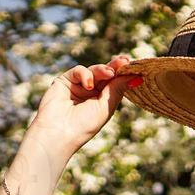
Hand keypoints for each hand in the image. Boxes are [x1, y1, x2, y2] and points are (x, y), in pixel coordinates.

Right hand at [27, 55, 141, 157]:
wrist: (59, 132)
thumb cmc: (84, 125)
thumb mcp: (106, 107)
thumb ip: (118, 88)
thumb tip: (135, 76)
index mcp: (101, 101)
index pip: (114, 83)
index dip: (123, 74)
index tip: (134, 67)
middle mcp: (90, 93)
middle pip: (105, 74)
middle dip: (115, 67)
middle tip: (124, 61)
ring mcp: (77, 86)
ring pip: (93, 70)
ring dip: (102, 70)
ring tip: (109, 73)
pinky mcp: (64, 81)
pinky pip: (78, 71)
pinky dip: (85, 74)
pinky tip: (88, 85)